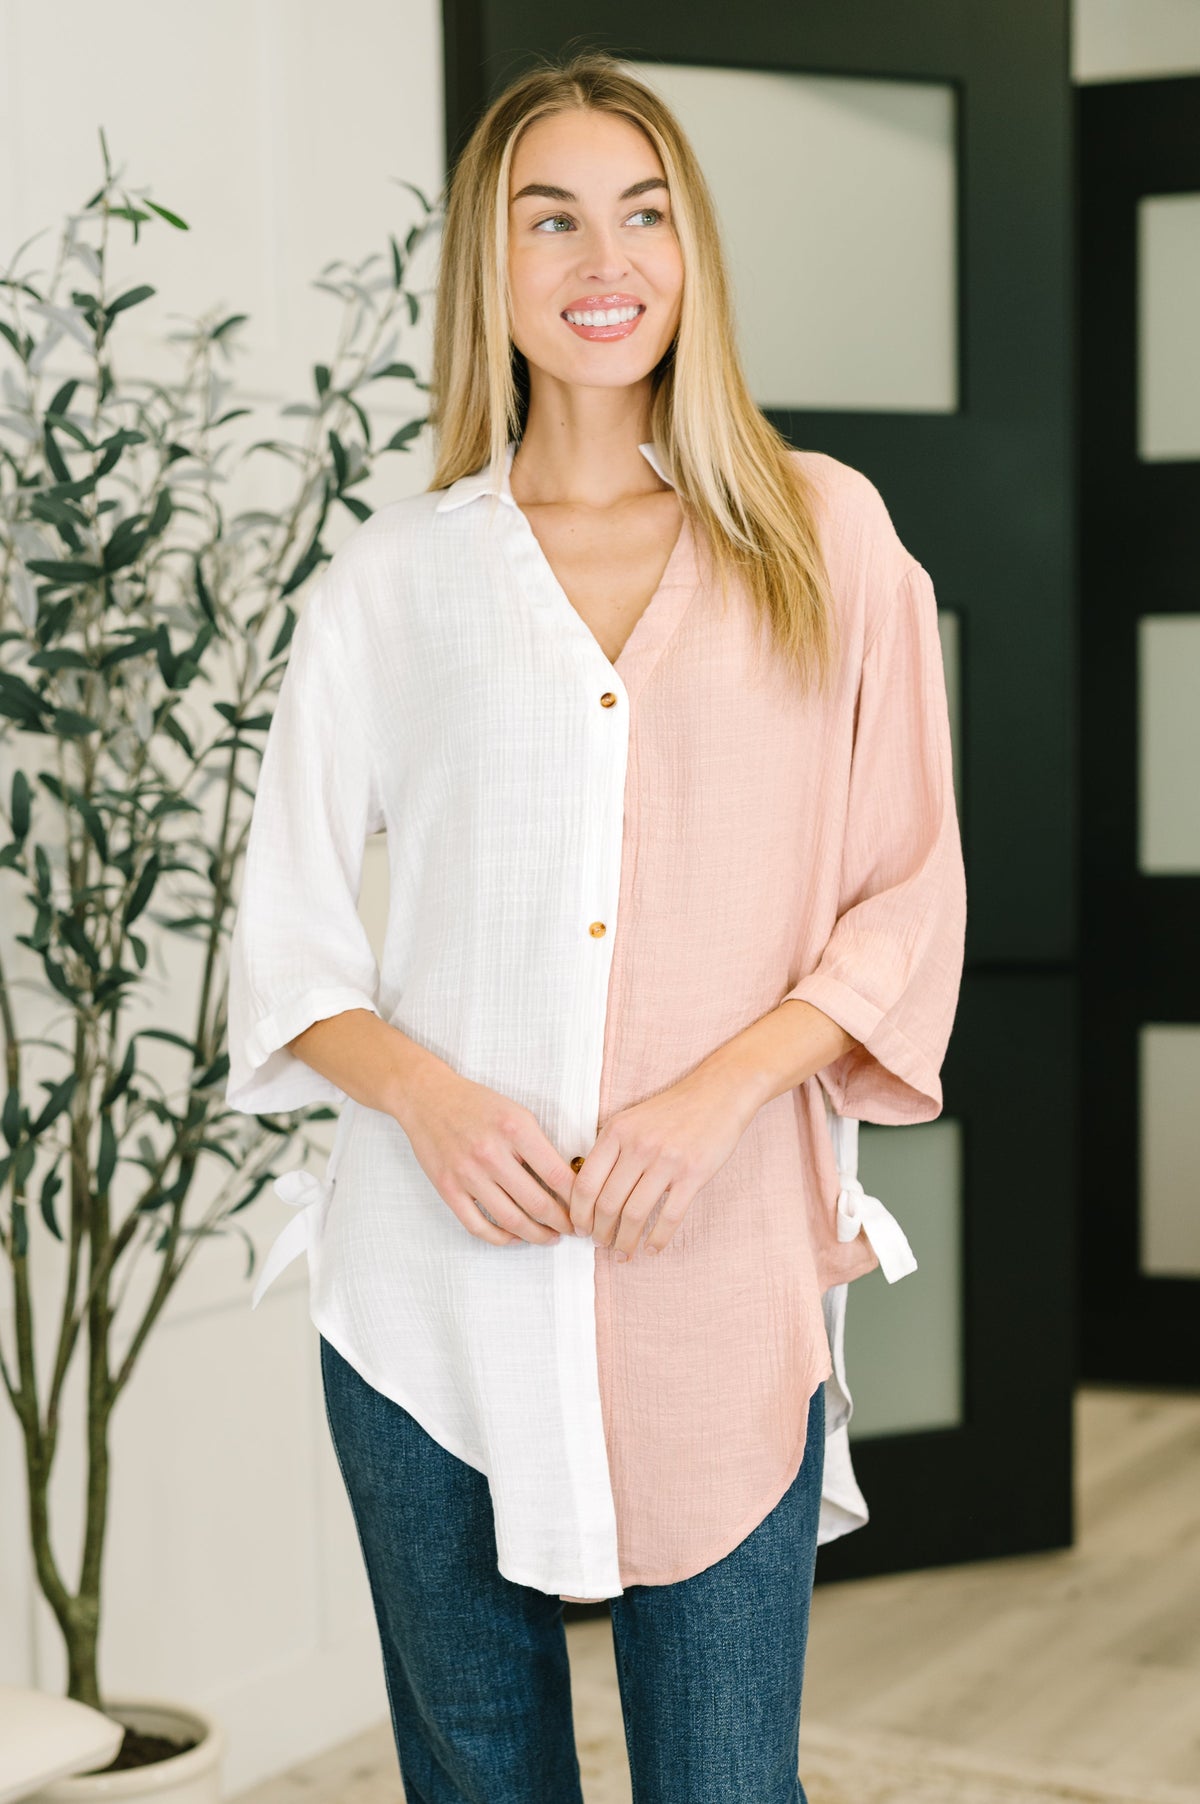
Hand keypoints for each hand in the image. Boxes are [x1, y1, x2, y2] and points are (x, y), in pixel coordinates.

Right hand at [395, 1067, 576, 1246]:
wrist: (428, 1098)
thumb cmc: (478, 1105)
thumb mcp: (517, 1113)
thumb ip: (540, 1145)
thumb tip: (568, 1182)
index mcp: (515, 1129)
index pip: (557, 1175)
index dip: (577, 1200)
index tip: (586, 1209)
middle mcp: (491, 1152)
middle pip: (537, 1203)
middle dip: (562, 1224)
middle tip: (574, 1230)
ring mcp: (467, 1173)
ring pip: (511, 1220)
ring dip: (536, 1235)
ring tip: (549, 1237)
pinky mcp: (447, 1188)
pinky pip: (478, 1226)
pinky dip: (501, 1238)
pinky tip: (515, 1237)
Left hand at [569, 1071, 758, 1260]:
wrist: (718, 1093)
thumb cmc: (672, 1111)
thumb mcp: (631, 1120)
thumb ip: (609, 1149)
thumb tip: (587, 1192)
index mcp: (616, 1132)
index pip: (585, 1183)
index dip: (578, 1213)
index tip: (579, 1229)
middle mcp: (638, 1146)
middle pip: (607, 1204)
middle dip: (600, 1233)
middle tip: (600, 1245)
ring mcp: (667, 1160)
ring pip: (635, 1214)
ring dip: (625, 1241)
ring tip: (623, 1253)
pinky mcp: (693, 1174)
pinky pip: (670, 1217)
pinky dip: (657, 1239)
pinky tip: (652, 1249)